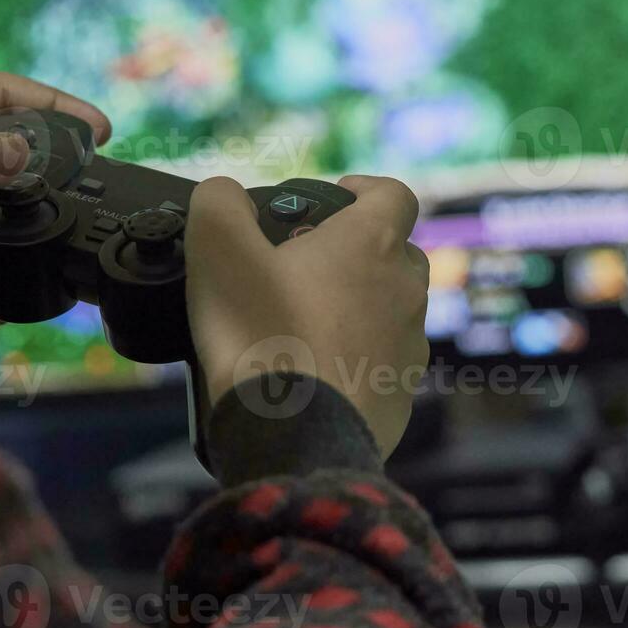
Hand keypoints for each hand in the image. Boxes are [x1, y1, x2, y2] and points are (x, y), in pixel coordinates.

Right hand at [184, 175, 429, 458]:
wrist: (292, 439)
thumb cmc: (259, 335)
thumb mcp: (218, 251)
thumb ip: (220, 204)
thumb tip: (225, 193)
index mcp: (372, 244)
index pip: (395, 194)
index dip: (366, 188)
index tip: (336, 198)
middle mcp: (404, 290)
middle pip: (397, 253)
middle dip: (361, 252)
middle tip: (309, 267)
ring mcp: (409, 346)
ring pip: (394, 310)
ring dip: (360, 308)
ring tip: (307, 324)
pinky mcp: (401, 395)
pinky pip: (384, 364)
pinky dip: (357, 360)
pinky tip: (315, 374)